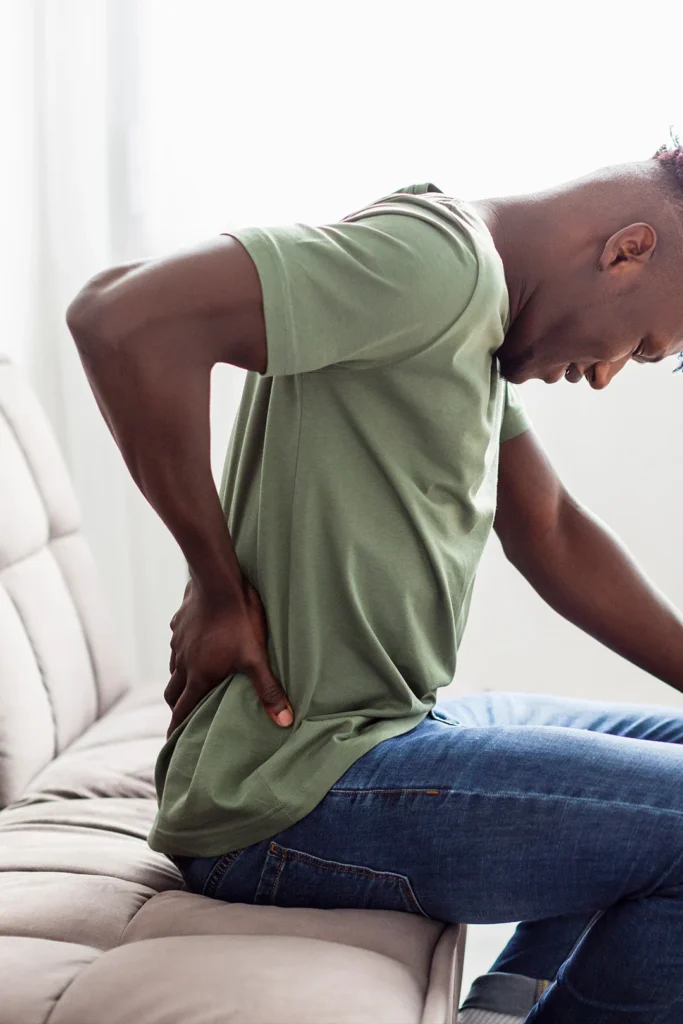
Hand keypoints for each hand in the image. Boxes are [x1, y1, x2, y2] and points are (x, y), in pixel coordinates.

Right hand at [164, 577, 292, 739]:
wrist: (217, 582)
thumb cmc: (238, 622)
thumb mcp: (256, 658)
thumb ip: (269, 691)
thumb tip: (285, 721)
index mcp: (198, 676)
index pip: (181, 711)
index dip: (176, 730)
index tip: (172, 744)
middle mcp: (183, 663)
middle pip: (172, 694)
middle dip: (177, 707)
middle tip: (183, 716)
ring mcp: (178, 642)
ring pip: (173, 668)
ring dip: (180, 680)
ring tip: (190, 684)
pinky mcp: (178, 624)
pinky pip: (176, 645)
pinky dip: (183, 654)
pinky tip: (194, 647)